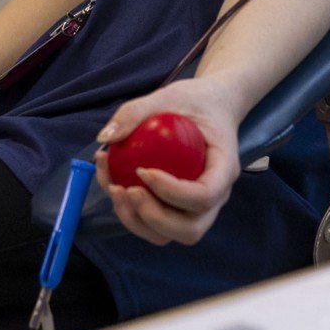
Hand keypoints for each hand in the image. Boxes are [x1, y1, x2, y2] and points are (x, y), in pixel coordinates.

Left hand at [95, 77, 244, 245]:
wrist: (210, 108)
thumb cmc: (195, 101)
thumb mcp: (170, 94)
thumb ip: (136, 111)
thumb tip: (105, 138)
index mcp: (223, 169)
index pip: (205, 196)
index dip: (172, 192)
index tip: (142, 170)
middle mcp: (215, 197)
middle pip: (190, 229)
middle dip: (153, 217)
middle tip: (127, 189)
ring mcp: (197, 208)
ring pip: (171, 235)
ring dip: (138, 221)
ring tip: (115, 189)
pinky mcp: (178, 208)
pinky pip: (155, 224)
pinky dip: (130, 213)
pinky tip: (111, 183)